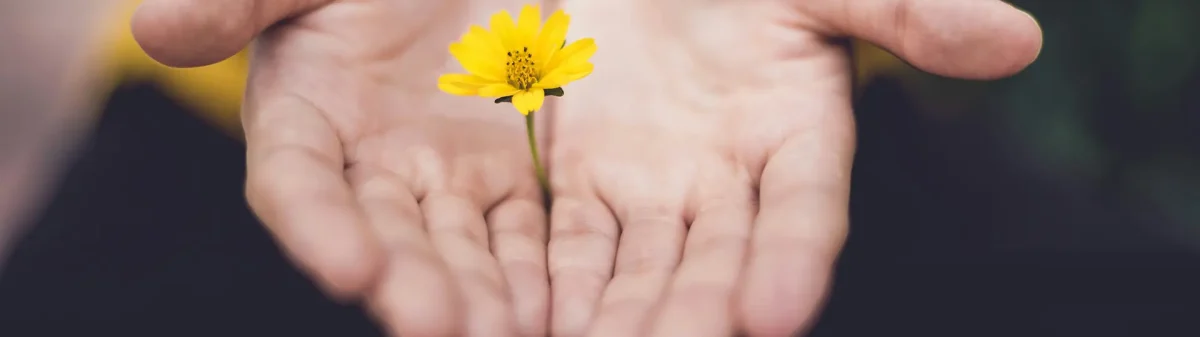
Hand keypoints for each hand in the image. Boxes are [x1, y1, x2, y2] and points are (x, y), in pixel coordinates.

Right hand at [134, 0, 553, 334]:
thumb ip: (238, 2)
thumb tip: (151, 31)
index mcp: (303, 116)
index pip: (296, 182)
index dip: (316, 226)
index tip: (348, 265)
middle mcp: (366, 166)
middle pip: (381, 234)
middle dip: (407, 282)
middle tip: (434, 326)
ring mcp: (438, 177)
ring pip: (454, 247)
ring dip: (474, 295)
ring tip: (498, 334)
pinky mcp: (503, 176)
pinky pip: (517, 232)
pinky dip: (528, 272)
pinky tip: (542, 312)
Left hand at [544, 0, 1040, 335]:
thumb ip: (906, 11)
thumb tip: (1018, 41)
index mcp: (797, 136)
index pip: (804, 210)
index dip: (794, 258)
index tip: (780, 310)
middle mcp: (725, 185)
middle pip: (714, 264)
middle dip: (694, 315)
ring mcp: (649, 190)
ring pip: (637, 270)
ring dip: (622, 320)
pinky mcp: (579, 184)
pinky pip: (567, 243)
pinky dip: (556, 287)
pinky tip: (543, 324)